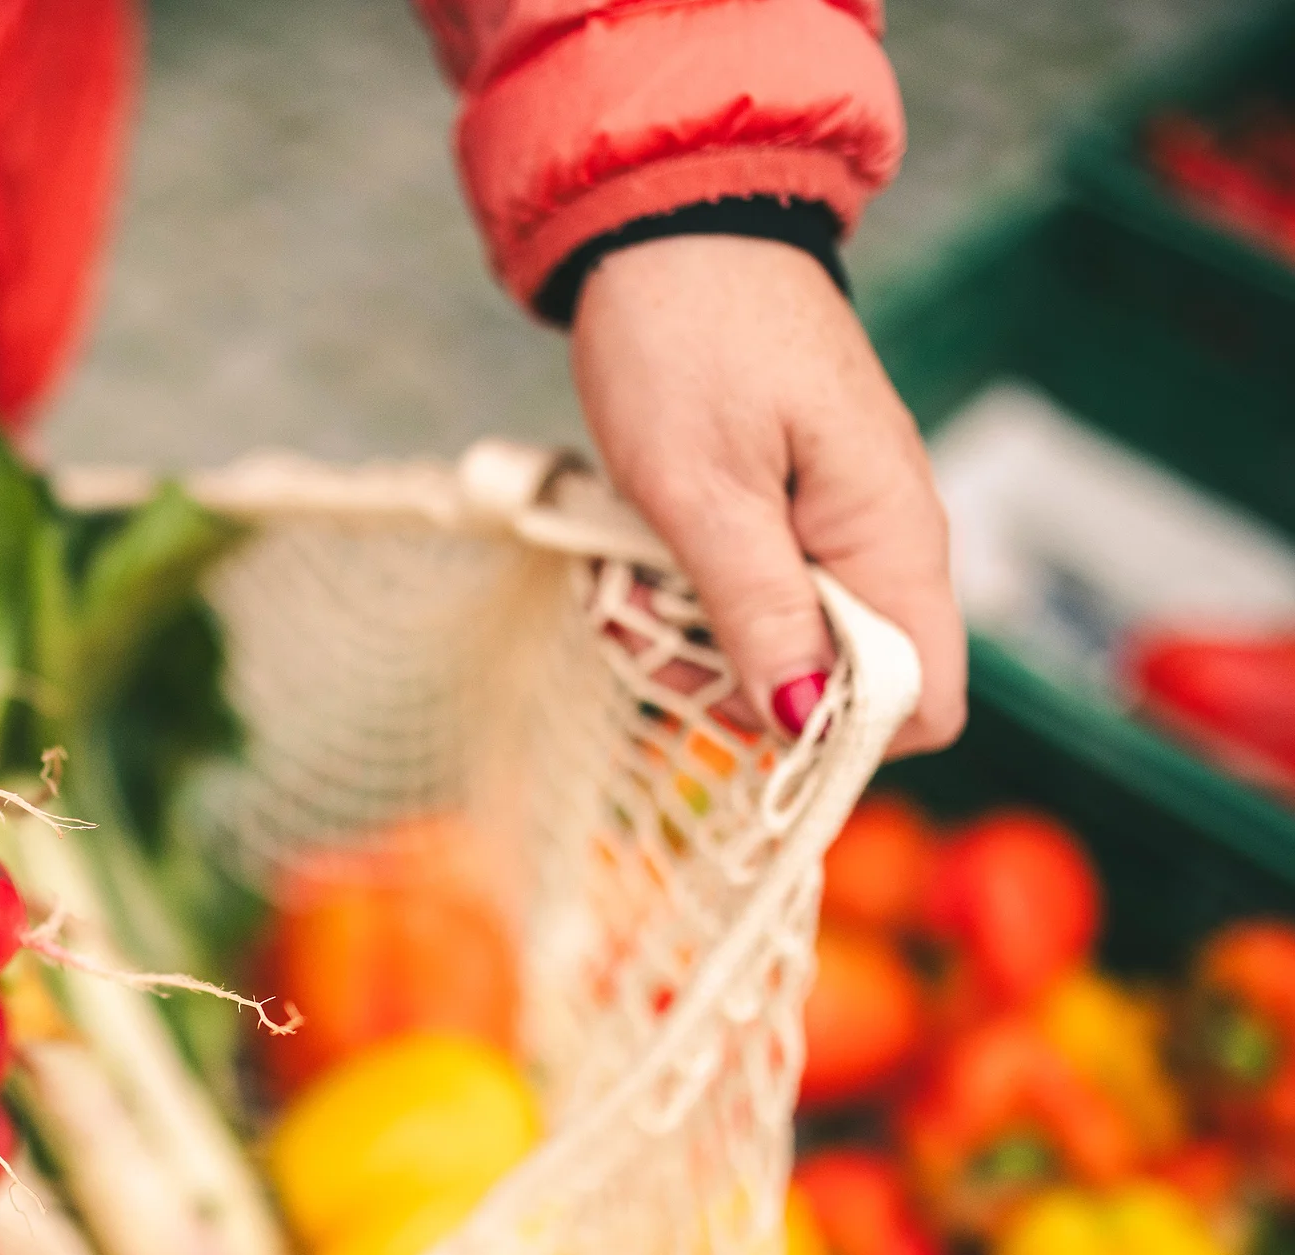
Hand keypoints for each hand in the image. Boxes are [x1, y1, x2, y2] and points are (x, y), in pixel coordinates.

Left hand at [572, 233, 964, 755]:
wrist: (670, 224)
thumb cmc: (685, 341)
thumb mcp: (702, 491)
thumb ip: (758, 611)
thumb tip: (804, 726)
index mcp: (891, 538)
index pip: (926, 706)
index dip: (836, 739)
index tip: (734, 708)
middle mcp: (884, 540)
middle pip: (836, 688)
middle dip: (730, 684)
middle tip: (638, 622)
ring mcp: (835, 523)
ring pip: (778, 644)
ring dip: (687, 636)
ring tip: (618, 578)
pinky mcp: (786, 507)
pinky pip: (747, 591)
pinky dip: (682, 591)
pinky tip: (629, 554)